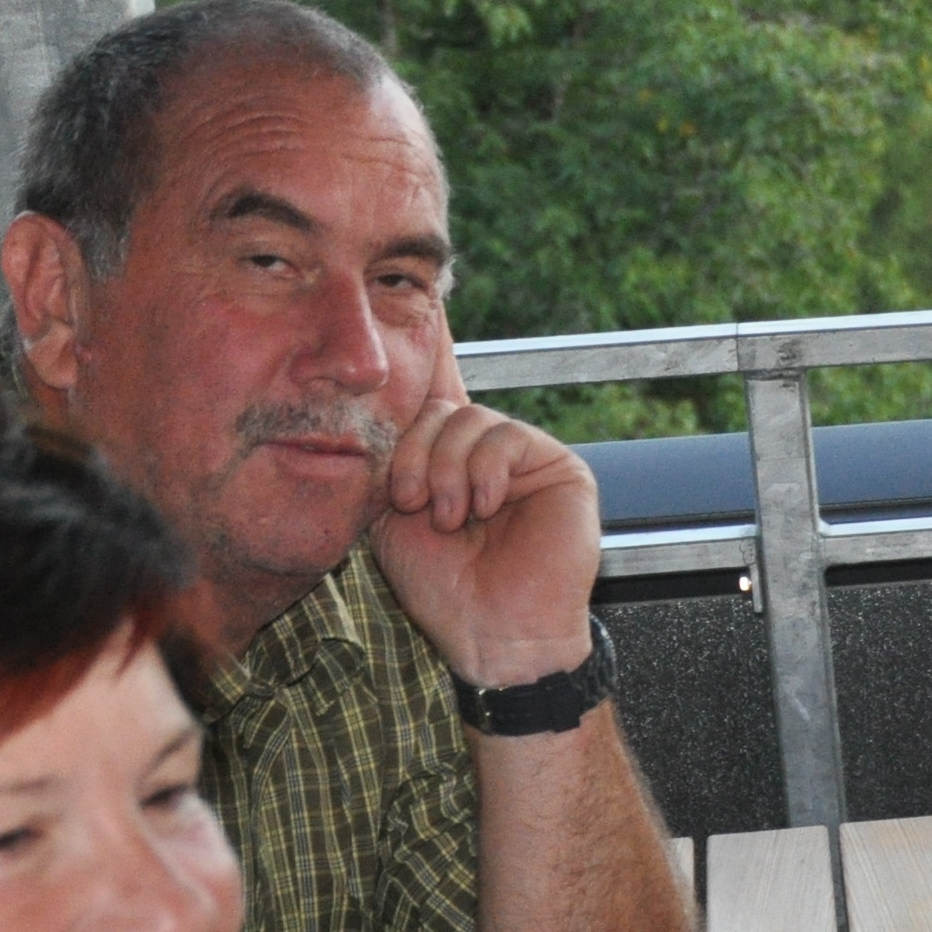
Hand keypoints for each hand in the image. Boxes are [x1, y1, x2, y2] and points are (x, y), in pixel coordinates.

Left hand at [371, 302, 604, 690]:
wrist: (489, 632)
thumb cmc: (440, 586)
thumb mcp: (390, 513)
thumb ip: (388, 459)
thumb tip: (371, 400)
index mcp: (446, 458)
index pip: (433, 393)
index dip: (433, 346)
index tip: (427, 300)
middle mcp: (485, 451)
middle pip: (438, 407)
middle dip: (414, 452)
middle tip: (413, 500)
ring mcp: (526, 458)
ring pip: (468, 420)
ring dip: (445, 470)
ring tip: (449, 517)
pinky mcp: (560, 469)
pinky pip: (507, 437)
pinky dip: (483, 472)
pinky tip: (483, 507)